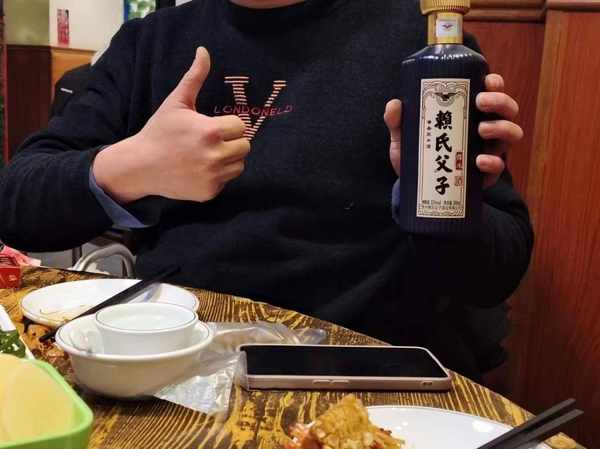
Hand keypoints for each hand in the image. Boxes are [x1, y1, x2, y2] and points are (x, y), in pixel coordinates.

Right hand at [94, 47, 249, 203]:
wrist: (140, 166)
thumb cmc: (159, 131)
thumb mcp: (176, 103)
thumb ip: (194, 77)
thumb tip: (204, 51)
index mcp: (211, 131)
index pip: (240, 126)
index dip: (227, 125)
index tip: (210, 126)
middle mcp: (215, 156)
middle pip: (245, 146)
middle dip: (230, 142)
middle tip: (210, 141)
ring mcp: (213, 176)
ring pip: (239, 164)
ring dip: (228, 159)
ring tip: (206, 155)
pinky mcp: (210, 192)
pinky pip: (227, 180)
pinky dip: (218, 176)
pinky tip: (199, 169)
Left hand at [384, 74, 522, 187]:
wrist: (416, 187)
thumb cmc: (417, 154)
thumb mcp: (404, 136)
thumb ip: (397, 121)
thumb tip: (394, 105)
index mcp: (469, 113)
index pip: (491, 91)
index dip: (495, 83)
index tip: (486, 81)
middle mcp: (485, 128)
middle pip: (508, 109)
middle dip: (500, 101)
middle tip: (480, 103)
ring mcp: (490, 151)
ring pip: (512, 133)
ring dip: (501, 128)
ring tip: (481, 130)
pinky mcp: (487, 174)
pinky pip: (499, 167)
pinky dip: (492, 162)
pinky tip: (479, 160)